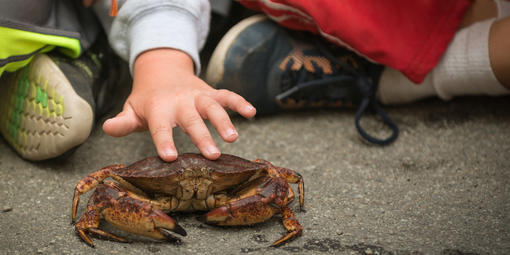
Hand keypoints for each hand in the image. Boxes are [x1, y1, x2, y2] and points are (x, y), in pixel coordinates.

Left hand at [102, 48, 255, 160]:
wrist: (162, 70)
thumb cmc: (147, 99)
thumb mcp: (132, 109)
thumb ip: (123, 121)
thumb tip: (107, 127)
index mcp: (159, 108)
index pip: (161, 127)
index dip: (165, 141)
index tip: (170, 157)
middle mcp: (180, 102)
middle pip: (192, 120)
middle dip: (203, 136)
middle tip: (212, 155)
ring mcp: (197, 96)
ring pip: (213, 107)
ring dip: (224, 121)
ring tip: (233, 138)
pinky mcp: (211, 93)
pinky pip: (227, 95)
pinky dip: (239, 102)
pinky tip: (251, 112)